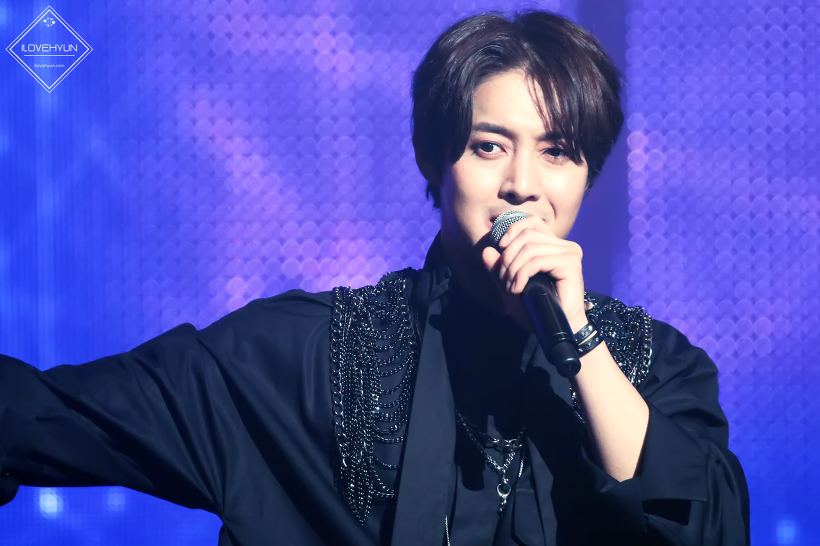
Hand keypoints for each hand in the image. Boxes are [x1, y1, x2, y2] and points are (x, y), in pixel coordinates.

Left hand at [480, 216, 587, 332]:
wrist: (554, 329)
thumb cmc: (536, 309)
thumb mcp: (511, 286)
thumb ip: (498, 269)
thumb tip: (486, 251)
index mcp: (553, 246)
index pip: (532, 222)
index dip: (513, 230)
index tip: (500, 247)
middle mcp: (564, 246)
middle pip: (527, 234)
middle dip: (508, 256)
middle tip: (504, 279)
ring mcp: (570, 253)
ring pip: (529, 248)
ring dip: (513, 268)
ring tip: (510, 287)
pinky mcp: (570, 263)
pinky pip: (537, 260)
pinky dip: (522, 274)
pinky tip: (518, 289)